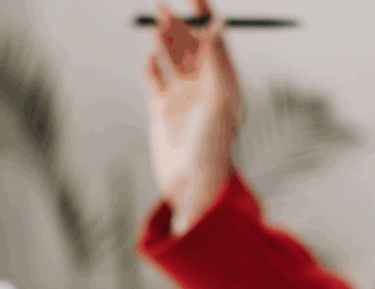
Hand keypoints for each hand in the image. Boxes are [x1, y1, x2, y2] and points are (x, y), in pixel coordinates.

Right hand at [145, 0, 240, 235]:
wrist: (192, 186)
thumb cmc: (214, 146)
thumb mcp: (220, 101)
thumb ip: (218, 62)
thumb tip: (217, 25)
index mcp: (225, 80)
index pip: (214, 38)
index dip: (204, 15)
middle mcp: (204, 86)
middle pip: (189, 44)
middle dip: (178, 24)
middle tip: (163, 8)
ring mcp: (182, 96)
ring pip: (171, 58)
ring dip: (164, 39)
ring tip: (157, 24)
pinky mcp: (161, 110)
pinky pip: (154, 79)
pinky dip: (151, 65)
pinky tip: (149, 57)